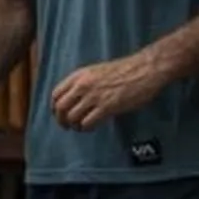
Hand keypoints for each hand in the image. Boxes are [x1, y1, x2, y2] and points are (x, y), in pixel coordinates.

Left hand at [48, 50, 171, 130]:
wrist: (145, 69)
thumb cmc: (125, 70)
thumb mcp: (96, 71)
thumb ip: (83, 83)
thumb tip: (75, 99)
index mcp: (79, 75)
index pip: (56, 94)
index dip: (54, 107)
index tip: (58, 114)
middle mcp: (83, 85)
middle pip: (60, 108)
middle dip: (61, 120)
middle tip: (66, 126)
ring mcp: (94, 96)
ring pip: (72, 117)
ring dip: (74, 126)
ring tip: (80, 128)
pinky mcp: (107, 107)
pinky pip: (87, 123)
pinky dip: (86, 128)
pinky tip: (91, 128)